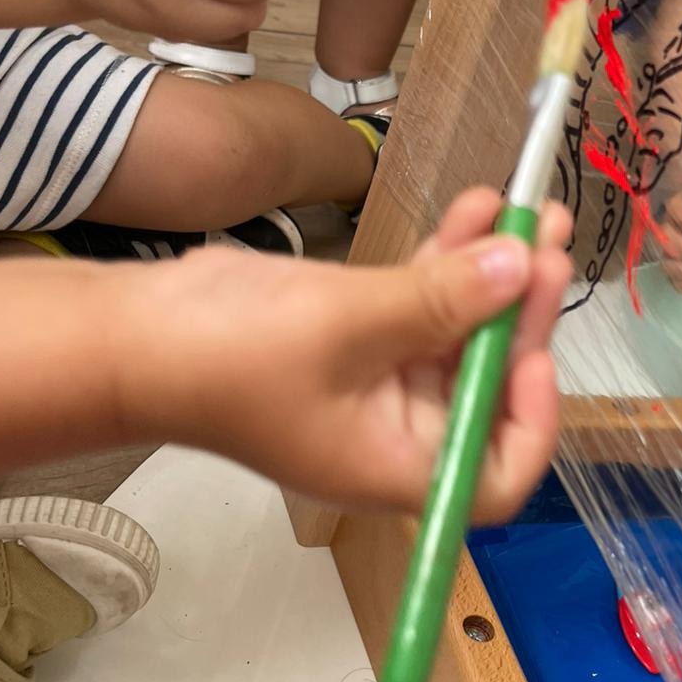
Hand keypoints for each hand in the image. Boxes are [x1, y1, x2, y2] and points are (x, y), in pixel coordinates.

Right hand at [122, 190, 572, 518]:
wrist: (133, 336)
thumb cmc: (229, 356)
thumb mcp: (348, 326)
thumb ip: (441, 300)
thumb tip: (522, 265)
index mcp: (400, 465)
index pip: (497, 474)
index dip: (531, 418)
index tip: (532, 350)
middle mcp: (400, 433)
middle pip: (489, 383)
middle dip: (523, 312)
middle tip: (548, 239)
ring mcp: (380, 383)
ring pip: (461, 331)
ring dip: (497, 273)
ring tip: (532, 208)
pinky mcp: (360, 337)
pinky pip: (424, 303)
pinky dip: (451, 260)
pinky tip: (478, 208)